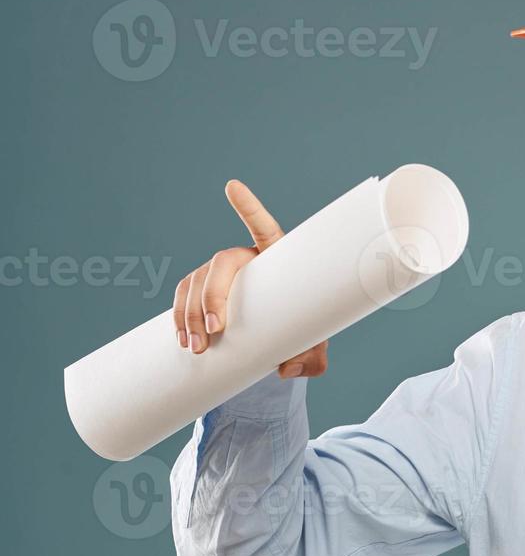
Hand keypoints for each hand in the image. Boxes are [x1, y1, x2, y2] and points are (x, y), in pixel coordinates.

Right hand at [170, 179, 328, 377]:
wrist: (282, 338)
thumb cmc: (303, 330)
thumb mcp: (314, 346)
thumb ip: (310, 359)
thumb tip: (287, 370)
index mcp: (279, 261)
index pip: (264, 229)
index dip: (249, 208)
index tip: (231, 186)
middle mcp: (248, 261)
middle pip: (222, 263)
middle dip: (213, 295)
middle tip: (215, 331)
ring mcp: (222, 276)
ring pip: (197, 282)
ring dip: (189, 314)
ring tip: (196, 347)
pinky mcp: (205, 294)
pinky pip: (184, 298)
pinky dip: (179, 317)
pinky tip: (181, 338)